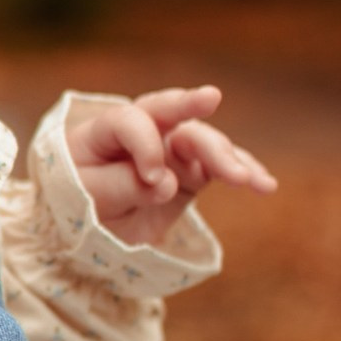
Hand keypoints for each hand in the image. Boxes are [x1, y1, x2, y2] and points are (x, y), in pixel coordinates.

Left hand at [67, 86, 275, 245]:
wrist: (86, 230)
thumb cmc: (76, 204)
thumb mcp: (85, 198)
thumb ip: (122, 186)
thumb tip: (167, 183)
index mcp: (104, 130)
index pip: (130, 121)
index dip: (145, 145)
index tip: (151, 178)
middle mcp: (142, 130)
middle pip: (170, 115)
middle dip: (193, 113)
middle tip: (215, 110)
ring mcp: (169, 148)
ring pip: (202, 141)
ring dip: (228, 157)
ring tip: (251, 181)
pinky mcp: (190, 170)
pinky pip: (220, 166)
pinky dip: (242, 173)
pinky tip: (264, 184)